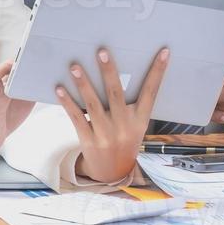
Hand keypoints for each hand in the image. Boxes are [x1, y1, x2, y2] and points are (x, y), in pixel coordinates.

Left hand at [57, 47, 170, 183]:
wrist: (113, 172)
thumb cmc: (126, 140)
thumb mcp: (137, 125)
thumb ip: (132, 104)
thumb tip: (118, 73)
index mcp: (140, 120)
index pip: (151, 92)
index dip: (158, 72)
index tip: (163, 52)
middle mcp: (124, 126)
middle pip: (116, 94)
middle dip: (108, 71)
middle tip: (102, 51)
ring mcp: (105, 134)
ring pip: (93, 104)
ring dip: (83, 84)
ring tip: (75, 66)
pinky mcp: (88, 140)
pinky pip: (76, 118)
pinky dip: (67, 102)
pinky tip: (60, 89)